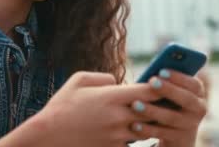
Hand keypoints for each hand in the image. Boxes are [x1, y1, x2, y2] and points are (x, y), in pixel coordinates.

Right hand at [0, 71, 160, 146]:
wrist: (48, 136)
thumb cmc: (62, 106)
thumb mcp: (79, 80)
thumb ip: (104, 77)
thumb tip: (118, 82)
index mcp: (112, 96)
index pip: (149, 91)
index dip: (160, 87)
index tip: (164, 85)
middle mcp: (118, 117)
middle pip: (153, 112)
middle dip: (161, 107)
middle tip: (170, 102)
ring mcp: (117, 136)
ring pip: (146, 130)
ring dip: (150, 124)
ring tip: (156, 117)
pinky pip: (132, 144)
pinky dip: (134, 138)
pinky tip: (135, 132)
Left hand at [129, 69, 206, 146]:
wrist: (176, 133)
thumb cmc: (168, 102)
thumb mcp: (171, 91)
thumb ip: (166, 81)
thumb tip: (152, 73)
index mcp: (198, 92)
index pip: (194, 83)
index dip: (179, 77)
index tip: (162, 71)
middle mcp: (199, 109)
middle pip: (186, 99)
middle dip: (169, 90)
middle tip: (151, 81)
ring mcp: (191, 125)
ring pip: (172, 118)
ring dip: (153, 111)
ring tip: (135, 104)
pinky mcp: (180, 139)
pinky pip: (163, 133)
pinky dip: (148, 129)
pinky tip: (134, 125)